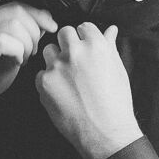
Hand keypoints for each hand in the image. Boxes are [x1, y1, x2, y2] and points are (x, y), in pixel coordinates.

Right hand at [0, 2, 56, 132]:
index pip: (16, 6)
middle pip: (17, 12)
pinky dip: (17, 51)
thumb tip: (44, 22)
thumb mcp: (12, 51)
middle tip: (33, 52)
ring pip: (13, 25)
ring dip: (27, 44)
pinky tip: (17, 62)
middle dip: (34, 31)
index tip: (52, 28)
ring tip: (23, 59)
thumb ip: (24, 35)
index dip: (39, 15)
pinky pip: (4, 42)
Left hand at [35, 23, 142, 158]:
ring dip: (55, 59)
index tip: (85, 48)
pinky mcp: (43, 82)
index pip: (83, 27)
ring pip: (48, 50)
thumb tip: (110, 30)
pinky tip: (61, 91)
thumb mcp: (118, 70)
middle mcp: (74, 52)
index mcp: (96, 46)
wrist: (104, 132)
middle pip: (63, 33)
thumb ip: (109, 46)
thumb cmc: (115, 102)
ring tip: (68, 77)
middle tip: (75, 61)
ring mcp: (57, 66)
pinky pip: (41, 73)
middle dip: (68, 44)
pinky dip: (49, 80)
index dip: (84, 37)